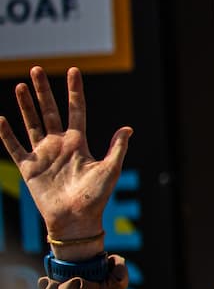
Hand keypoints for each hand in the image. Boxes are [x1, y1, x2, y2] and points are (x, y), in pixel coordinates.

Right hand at [0, 67, 130, 245]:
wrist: (76, 219)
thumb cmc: (96, 197)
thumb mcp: (110, 170)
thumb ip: (116, 148)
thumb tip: (128, 128)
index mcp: (79, 142)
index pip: (76, 110)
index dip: (74, 91)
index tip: (73, 71)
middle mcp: (59, 144)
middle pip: (50, 111)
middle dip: (43, 91)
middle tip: (36, 69)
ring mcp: (43, 154)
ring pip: (32, 123)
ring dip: (25, 105)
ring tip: (20, 86)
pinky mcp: (28, 168)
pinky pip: (14, 147)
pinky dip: (6, 134)